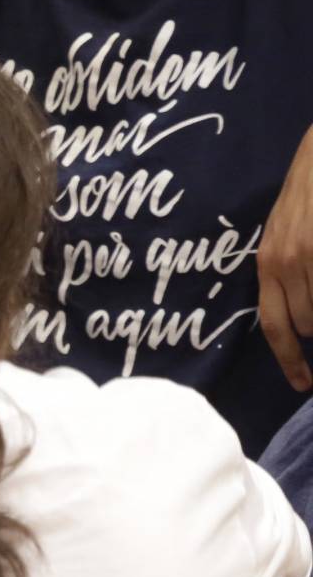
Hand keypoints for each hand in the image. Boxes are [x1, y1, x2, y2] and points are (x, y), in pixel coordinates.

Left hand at [258, 124, 312, 390]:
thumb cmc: (309, 192)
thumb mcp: (286, 233)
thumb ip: (288, 274)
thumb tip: (299, 323)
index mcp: (267, 263)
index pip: (273, 325)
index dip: (289, 360)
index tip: (303, 383)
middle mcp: (285, 260)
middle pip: (308, 324)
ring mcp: (311, 252)